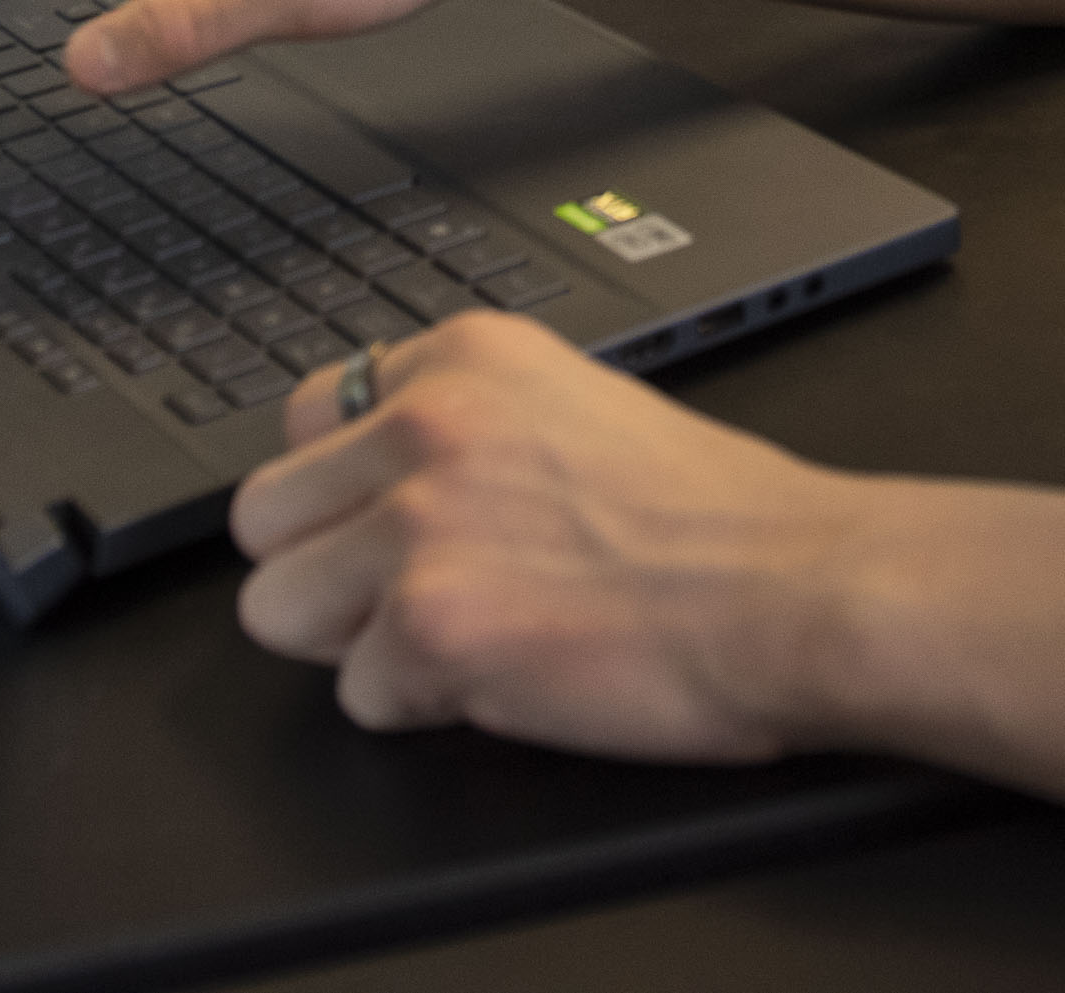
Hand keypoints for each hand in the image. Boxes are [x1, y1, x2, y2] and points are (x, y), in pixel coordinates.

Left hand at [235, 310, 874, 757]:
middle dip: (326, 570)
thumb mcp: (578, 405)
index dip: (345, 489)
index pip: (306, 415)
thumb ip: (468, 420)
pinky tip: (508, 676)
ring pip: (278, 609)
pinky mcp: (430, 627)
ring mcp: (421, 525)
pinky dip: (423, 707)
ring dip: (355, 642)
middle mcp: (428, 425)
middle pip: (265, 517)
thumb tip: (375, 464)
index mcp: (466, 357)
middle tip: (415, 596)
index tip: (391, 519)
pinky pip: (357, 694)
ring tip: (458, 640)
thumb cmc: (721, 521)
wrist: (799, 592)